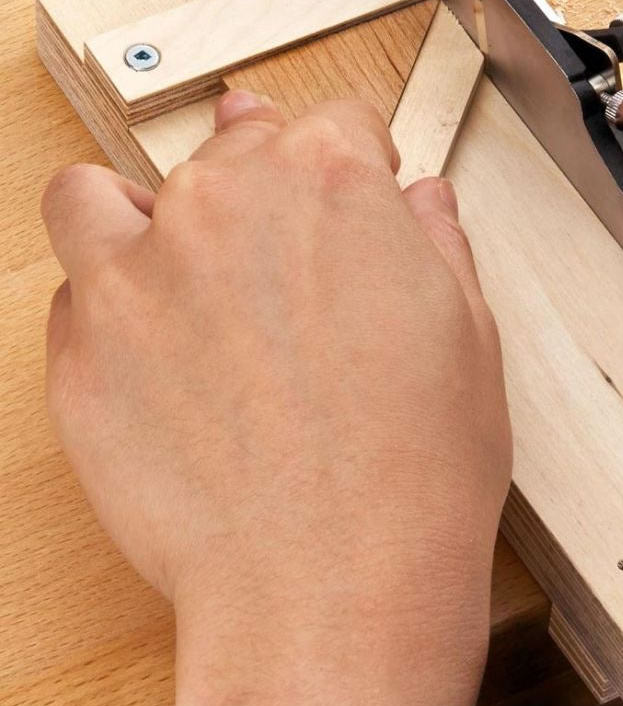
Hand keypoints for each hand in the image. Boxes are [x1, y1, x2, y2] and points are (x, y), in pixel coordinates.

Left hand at [42, 92, 511, 705]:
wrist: (336, 584)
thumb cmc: (412, 472)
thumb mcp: (468, 334)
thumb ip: (437, 244)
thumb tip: (422, 206)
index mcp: (332, 183)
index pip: (336, 121)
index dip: (358, 157)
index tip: (358, 186)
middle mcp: (228, 204)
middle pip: (234, 145)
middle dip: (266, 184)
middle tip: (285, 251)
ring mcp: (143, 269)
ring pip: (109, 193)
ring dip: (144, 212)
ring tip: (179, 261)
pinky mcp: (84, 349)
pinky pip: (72, 286)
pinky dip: (104, 297)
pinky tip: (153, 341)